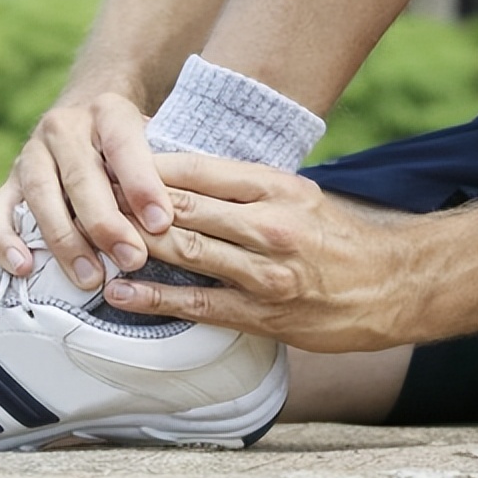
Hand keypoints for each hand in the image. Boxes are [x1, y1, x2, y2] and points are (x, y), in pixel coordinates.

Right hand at [0, 93, 173, 288]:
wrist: (87, 108)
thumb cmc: (129, 142)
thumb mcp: (153, 141)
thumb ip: (163, 175)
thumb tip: (169, 225)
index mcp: (107, 112)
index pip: (124, 146)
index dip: (142, 185)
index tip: (161, 223)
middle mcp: (64, 128)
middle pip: (81, 177)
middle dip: (107, 224)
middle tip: (132, 259)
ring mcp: (31, 152)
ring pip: (40, 195)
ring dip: (65, 240)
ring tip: (89, 278)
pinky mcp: (9, 178)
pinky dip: (6, 240)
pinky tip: (23, 267)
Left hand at [102, 153, 416, 352]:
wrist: (396, 283)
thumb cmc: (339, 236)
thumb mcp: (298, 194)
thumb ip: (244, 188)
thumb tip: (182, 177)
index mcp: (274, 186)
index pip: (194, 169)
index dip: (142, 168)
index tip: (105, 166)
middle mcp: (268, 223)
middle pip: (180, 207)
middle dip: (126, 205)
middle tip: (82, 201)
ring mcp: (265, 271)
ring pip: (184, 251)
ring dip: (131, 248)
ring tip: (88, 244)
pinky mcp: (264, 312)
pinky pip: (198, 303)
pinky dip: (154, 298)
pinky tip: (119, 292)